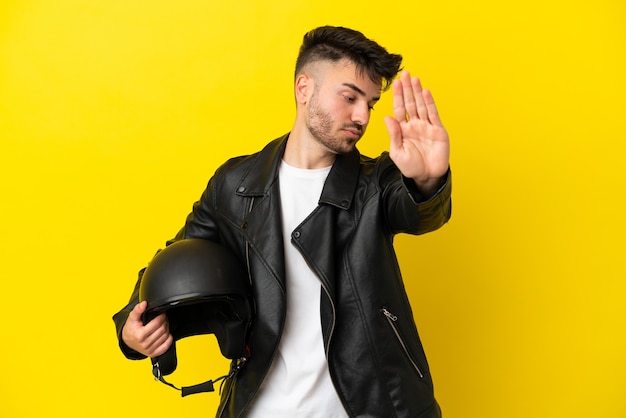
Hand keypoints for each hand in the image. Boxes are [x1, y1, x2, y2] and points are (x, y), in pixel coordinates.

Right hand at [121, 301, 172, 357]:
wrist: (128, 341)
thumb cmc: (131, 329)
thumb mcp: (132, 318)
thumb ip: (138, 310)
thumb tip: (144, 304)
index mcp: (140, 335)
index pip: (157, 323)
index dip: (161, 316)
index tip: (162, 313)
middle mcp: (145, 344)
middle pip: (162, 329)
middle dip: (164, 321)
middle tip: (163, 318)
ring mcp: (150, 350)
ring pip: (166, 336)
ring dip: (167, 328)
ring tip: (162, 325)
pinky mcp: (154, 354)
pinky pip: (167, 345)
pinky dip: (169, 338)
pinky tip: (165, 334)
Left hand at [384, 71, 449, 194]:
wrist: (427, 177)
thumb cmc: (411, 167)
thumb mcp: (397, 152)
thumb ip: (394, 134)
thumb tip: (387, 117)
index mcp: (403, 129)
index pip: (399, 109)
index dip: (397, 96)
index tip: (395, 83)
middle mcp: (415, 125)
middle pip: (410, 103)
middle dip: (407, 89)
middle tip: (405, 74)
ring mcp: (426, 126)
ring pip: (421, 105)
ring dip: (418, 92)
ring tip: (414, 79)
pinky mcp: (438, 130)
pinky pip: (433, 114)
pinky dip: (429, 103)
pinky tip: (426, 93)